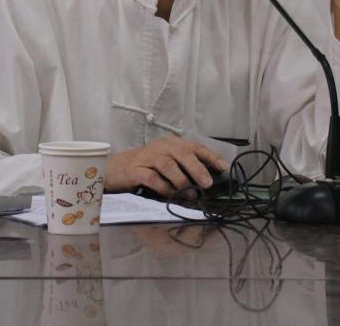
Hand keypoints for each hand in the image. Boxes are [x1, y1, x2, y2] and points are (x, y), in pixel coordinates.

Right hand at [104, 136, 229, 195]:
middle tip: (207, 183)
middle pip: (182, 153)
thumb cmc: (147, 166)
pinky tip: (170, 195)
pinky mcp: (135, 170)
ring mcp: (147, 157)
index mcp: (172, 143)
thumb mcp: (167, 162)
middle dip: (197, 168)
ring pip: (167, 165)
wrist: (116, 168)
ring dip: (181, 180)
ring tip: (191, 194)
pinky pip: (151, 178)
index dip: (210, 156)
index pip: (195, 147)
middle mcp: (161, 147)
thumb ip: (185, 168)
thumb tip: (208, 181)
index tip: (224, 167)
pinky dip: (162, 187)